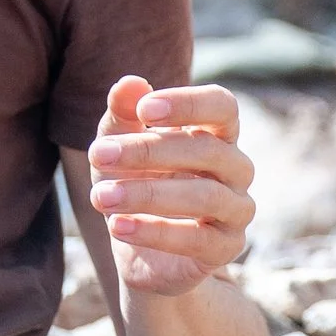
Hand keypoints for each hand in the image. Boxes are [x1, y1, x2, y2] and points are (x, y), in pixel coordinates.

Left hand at [87, 75, 254, 297]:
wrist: (142, 252)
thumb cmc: (135, 183)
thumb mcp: (119, 147)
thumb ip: (123, 116)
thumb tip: (129, 83)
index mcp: (216, 134)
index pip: (222, 106)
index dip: (189, 103)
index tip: (145, 109)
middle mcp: (236, 168)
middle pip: (207, 149)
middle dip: (148, 151)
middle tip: (99, 154)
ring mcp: (237, 210)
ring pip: (206, 196)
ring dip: (146, 194)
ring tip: (101, 196)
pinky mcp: (226, 249)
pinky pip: (198, 239)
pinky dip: (154, 232)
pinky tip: (118, 227)